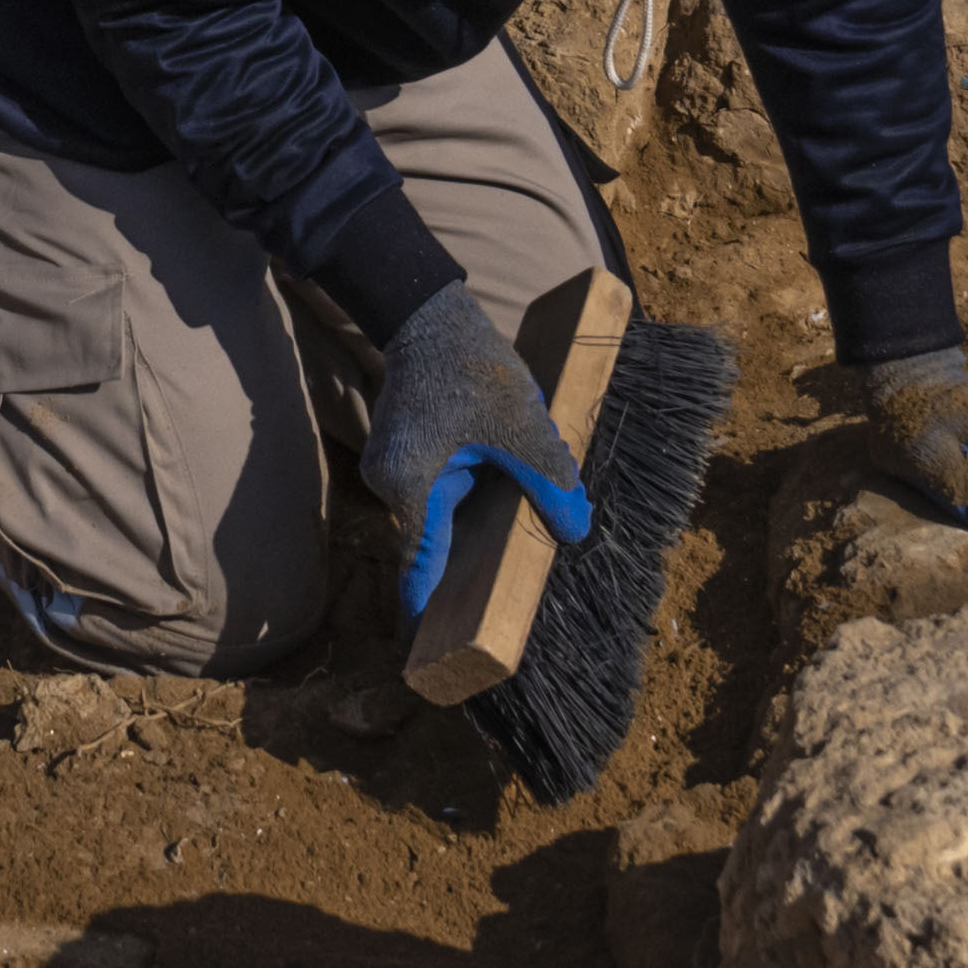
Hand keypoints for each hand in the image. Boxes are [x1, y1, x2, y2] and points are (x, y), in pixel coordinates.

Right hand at [374, 284, 595, 607]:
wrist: (427, 314)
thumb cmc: (470, 366)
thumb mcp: (521, 424)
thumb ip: (548, 478)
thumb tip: (575, 529)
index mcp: (413, 488)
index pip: (420, 569)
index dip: (432, 613)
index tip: (442, 653)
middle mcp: (391, 489)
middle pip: (430, 548)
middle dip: (464, 574)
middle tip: (500, 609)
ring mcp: (392, 473)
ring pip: (434, 522)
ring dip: (467, 536)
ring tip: (506, 558)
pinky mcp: (403, 458)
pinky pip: (433, 498)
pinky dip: (461, 509)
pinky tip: (496, 507)